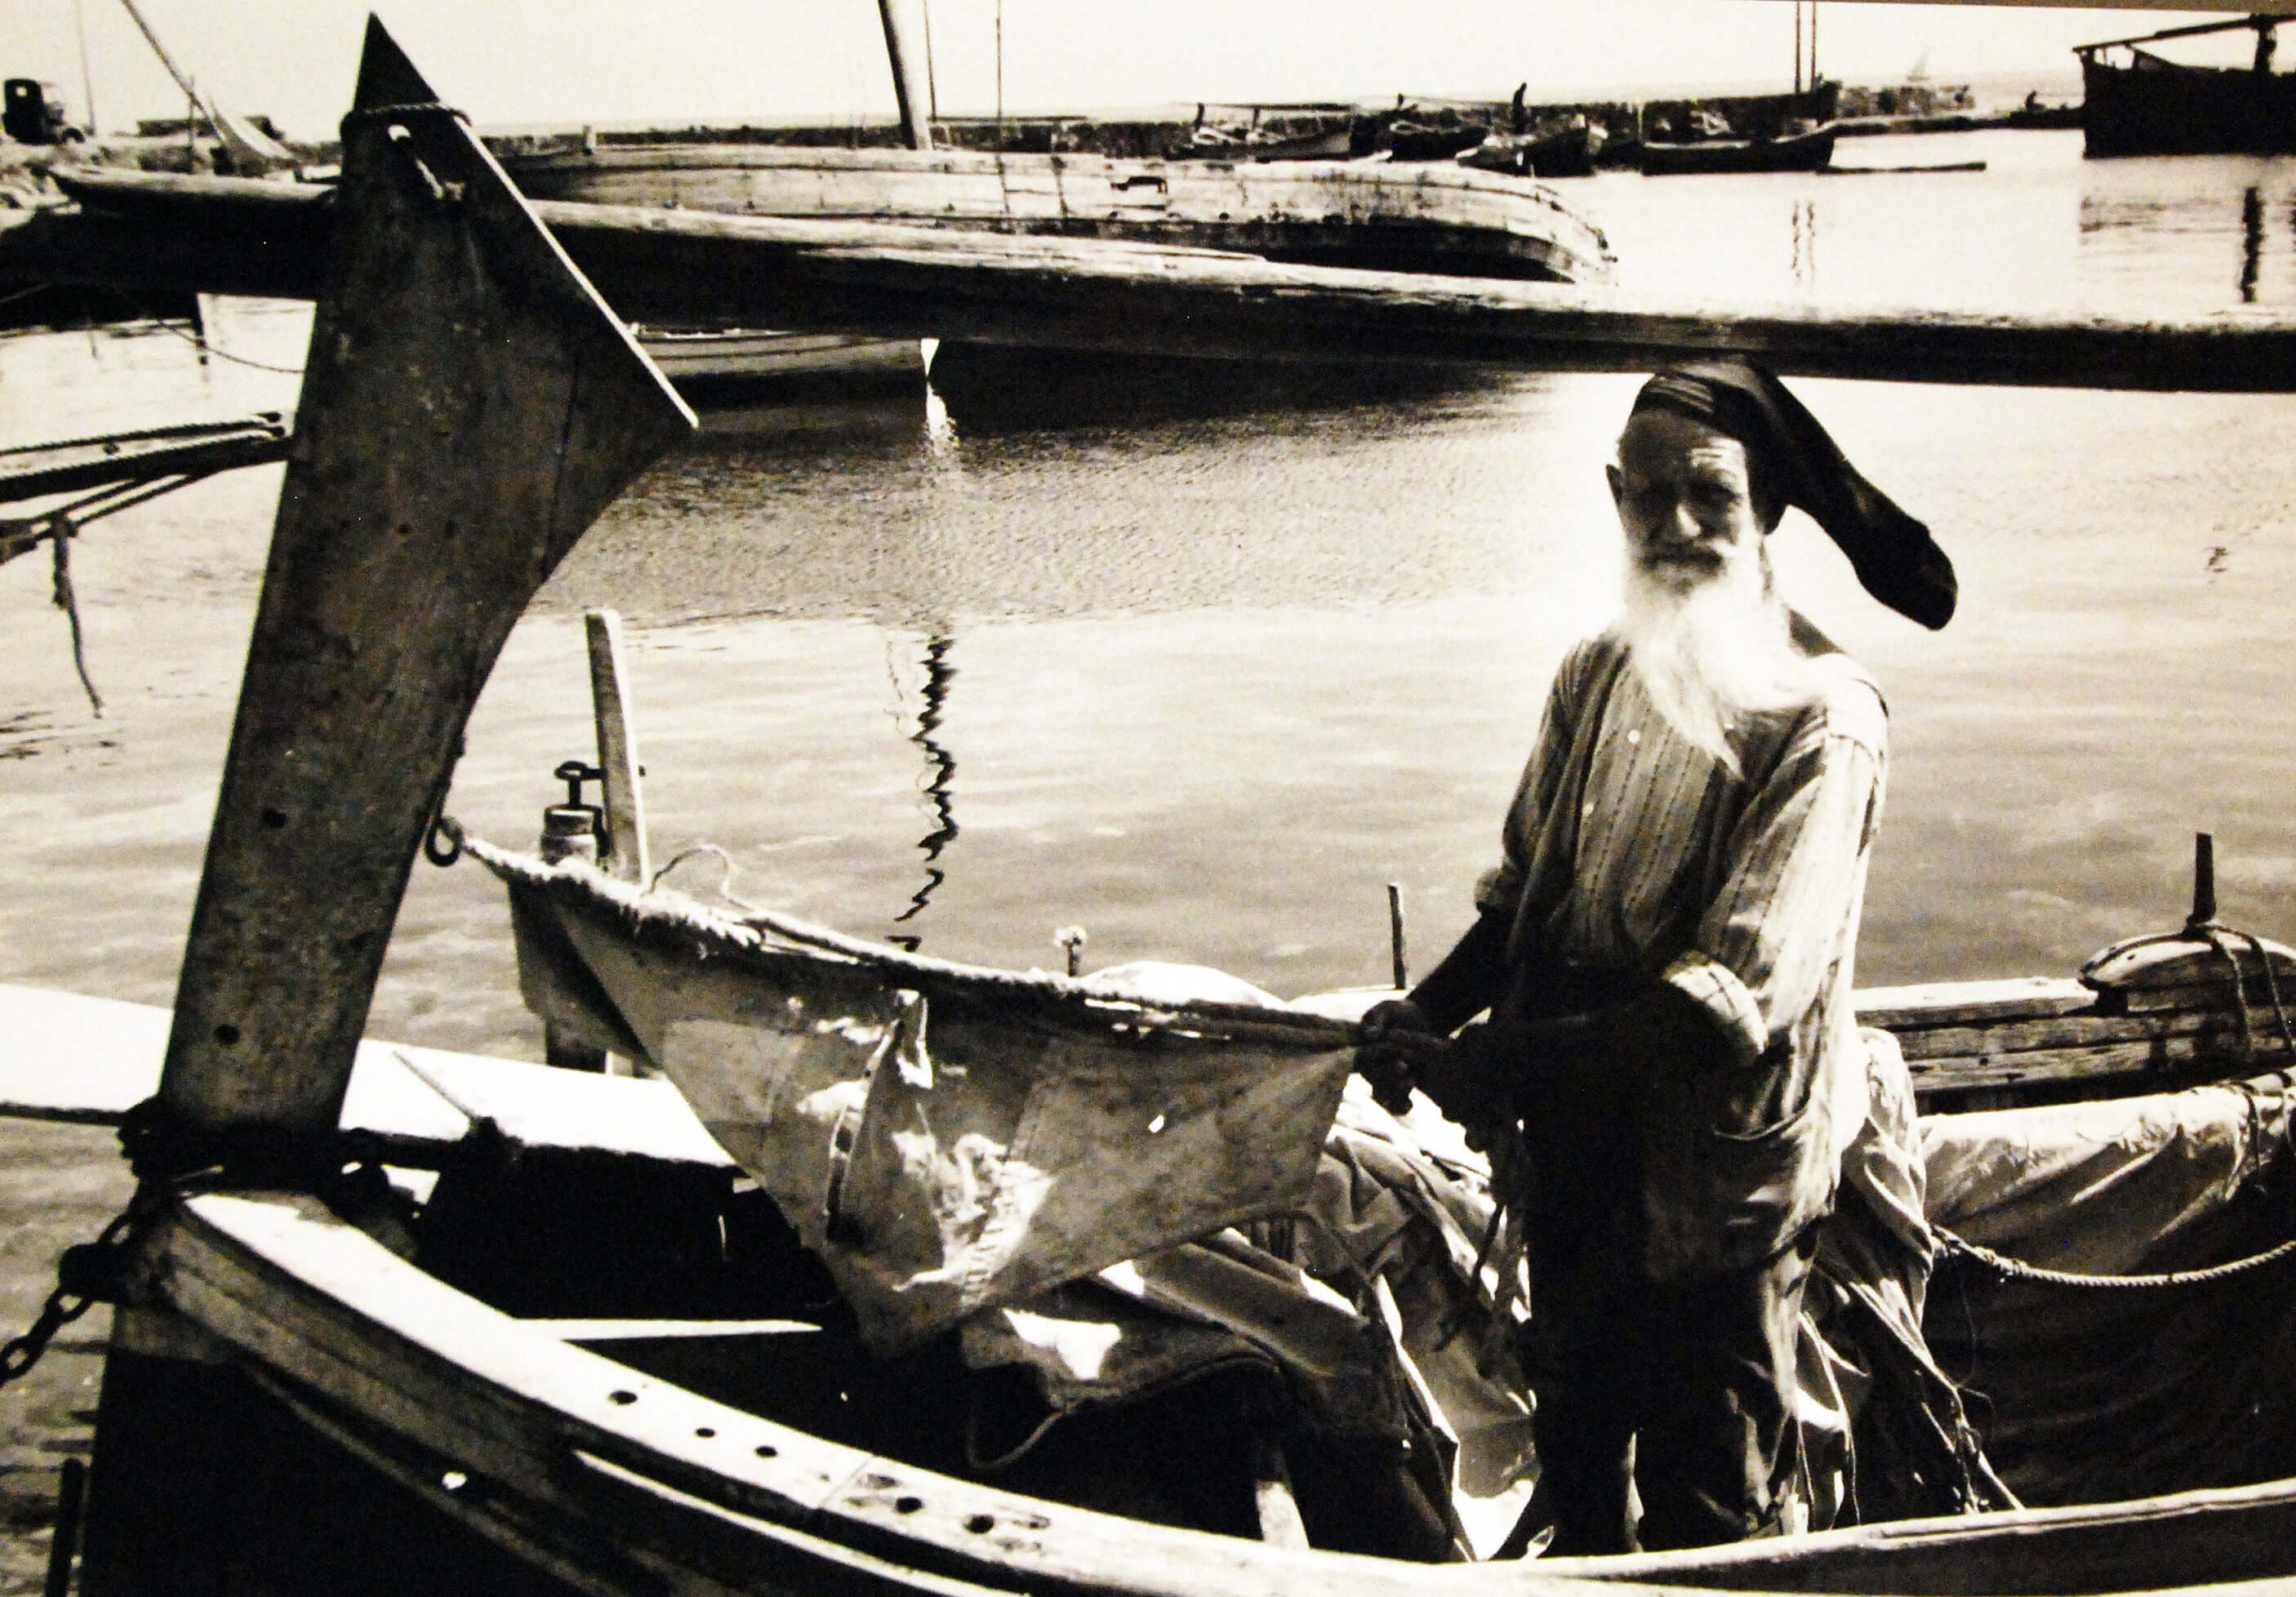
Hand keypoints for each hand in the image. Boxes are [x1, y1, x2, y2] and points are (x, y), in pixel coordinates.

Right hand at [1355, 998, 1434, 1113]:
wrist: (1424, 1020)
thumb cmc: (1400, 1011)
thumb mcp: (1387, 1008)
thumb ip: (1377, 1018)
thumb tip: (1369, 1034)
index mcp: (1362, 1050)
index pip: (1360, 1061)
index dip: (1370, 1063)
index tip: (1382, 1055)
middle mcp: (1371, 1067)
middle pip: (1373, 1080)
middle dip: (1387, 1076)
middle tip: (1404, 1065)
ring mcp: (1387, 1078)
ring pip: (1382, 1095)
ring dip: (1393, 1094)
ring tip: (1410, 1082)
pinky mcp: (1402, 1085)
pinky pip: (1396, 1102)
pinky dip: (1400, 1107)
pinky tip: (1409, 1106)